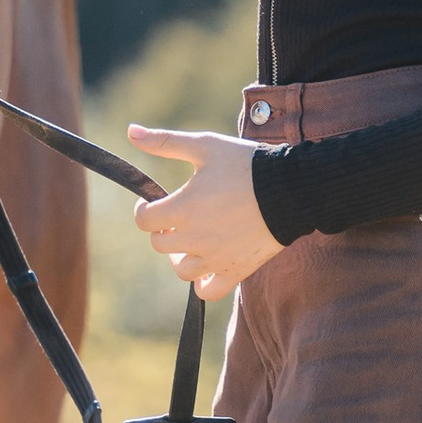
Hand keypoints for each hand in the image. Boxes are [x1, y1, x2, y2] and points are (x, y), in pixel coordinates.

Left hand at [128, 126, 284, 301]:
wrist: (291, 188)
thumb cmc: (246, 164)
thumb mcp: (204, 146)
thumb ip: (165, 142)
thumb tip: (130, 131)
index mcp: (182, 208)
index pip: (143, 220)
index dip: (145, 209)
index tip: (156, 201)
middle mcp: (194, 238)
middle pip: (160, 244)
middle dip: (164, 229)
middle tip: (179, 216)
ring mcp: (215, 258)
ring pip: (181, 270)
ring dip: (179, 256)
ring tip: (192, 241)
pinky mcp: (235, 270)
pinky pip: (208, 291)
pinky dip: (202, 284)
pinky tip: (207, 267)